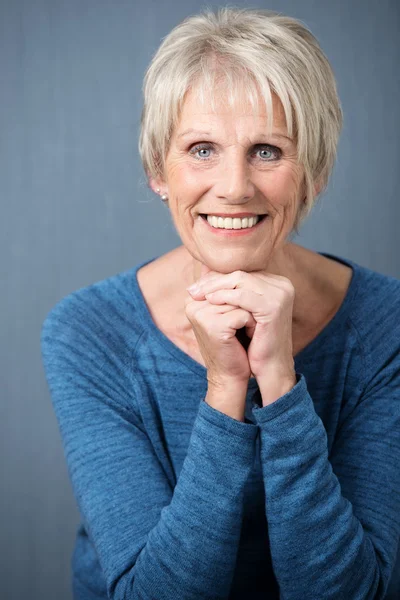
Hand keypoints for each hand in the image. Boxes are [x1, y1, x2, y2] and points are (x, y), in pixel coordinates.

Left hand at [186, 266, 295, 382]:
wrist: (270, 367)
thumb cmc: (254, 341)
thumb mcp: (241, 310)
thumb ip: (228, 289)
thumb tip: (203, 267)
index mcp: (277, 283)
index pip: (242, 273)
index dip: (217, 278)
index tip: (196, 286)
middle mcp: (282, 285)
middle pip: (240, 274)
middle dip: (213, 282)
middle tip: (192, 290)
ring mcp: (280, 294)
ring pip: (240, 280)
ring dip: (215, 287)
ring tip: (197, 295)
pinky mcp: (274, 306)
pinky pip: (243, 295)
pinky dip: (224, 296)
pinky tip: (210, 301)